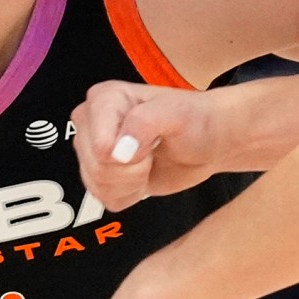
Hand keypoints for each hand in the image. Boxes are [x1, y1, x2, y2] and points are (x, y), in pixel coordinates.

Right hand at [70, 81, 222, 211]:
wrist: (206, 142)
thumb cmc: (194, 120)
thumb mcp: (177, 112)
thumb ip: (145, 122)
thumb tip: (118, 150)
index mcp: (103, 99)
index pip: (100, 145)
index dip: (128, 154)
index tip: (151, 142)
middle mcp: (91, 122)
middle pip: (97, 167)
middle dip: (132, 169)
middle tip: (153, 151)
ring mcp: (93, 150)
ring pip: (98, 185)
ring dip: (132, 182)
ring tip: (149, 161)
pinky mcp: (100, 174)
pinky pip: (104, 199)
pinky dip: (130, 194)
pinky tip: (142, 175)